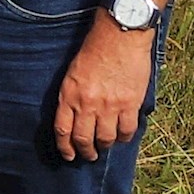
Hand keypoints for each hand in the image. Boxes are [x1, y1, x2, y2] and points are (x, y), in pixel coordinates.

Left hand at [53, 20, 155, 160]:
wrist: (119, 36)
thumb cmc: (94, 50)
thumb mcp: (73, 73)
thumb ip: (72, 95)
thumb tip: (74, 117)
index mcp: (69, 95)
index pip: (63, 130)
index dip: (65, 147)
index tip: (69, 155)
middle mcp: (87, 104)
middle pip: (84, 139)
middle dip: (86, 152)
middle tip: (89, 156)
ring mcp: (110, 106)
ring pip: (106, 138)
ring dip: (105, 146)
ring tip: (105, 147)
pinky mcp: (130, 104)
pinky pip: (127, 130)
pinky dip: (125, 137)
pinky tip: (123, 136)